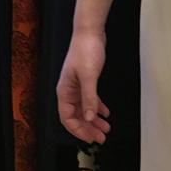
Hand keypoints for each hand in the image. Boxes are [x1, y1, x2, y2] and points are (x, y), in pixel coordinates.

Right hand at [56, 29, 110, 143]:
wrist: (90, 32)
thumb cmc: (86, 51)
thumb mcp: (89, 76)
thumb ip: (90, 98)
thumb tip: (89, 118)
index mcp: (64, 92)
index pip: (67, 118)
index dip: (78, 130)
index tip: (91, 139)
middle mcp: (69, 91)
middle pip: (77, 116)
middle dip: (89, 128)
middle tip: (102, 137)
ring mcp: (77, 86)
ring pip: (85, 109)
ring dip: (94, 119)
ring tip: (106, 128)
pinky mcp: (86, 80)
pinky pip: (90, 99)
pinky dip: (98, 107)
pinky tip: (106, 113)